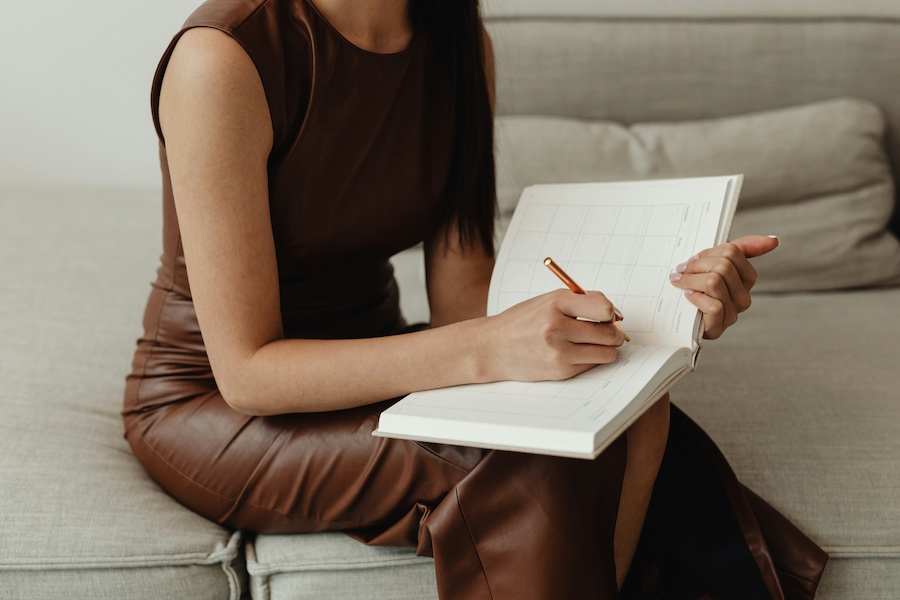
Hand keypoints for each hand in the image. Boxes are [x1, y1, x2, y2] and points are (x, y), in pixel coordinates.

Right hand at [482, 289, 625, 381]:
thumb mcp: (547, 301)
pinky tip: (573, 353)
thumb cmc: (522, 322)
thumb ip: (581, 302)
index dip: (610, 313)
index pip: (603, 308)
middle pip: (609, 333)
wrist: (493, 347)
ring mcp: (559, 351)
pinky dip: (589, 359)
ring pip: (607, 353)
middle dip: (612, 332)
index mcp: (555, 303)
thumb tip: (615, 314)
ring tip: (591, 343)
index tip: (607, 315)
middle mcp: (556, 327)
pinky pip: (592, 365)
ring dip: (605, 348)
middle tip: (606, 331)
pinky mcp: (560, 370)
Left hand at [668, 235, 778, 338]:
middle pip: (722, 266)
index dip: (707, 253)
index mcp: (747, 278)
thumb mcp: (715, 262)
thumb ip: (742, 248)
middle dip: (696, 266)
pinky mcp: (718, 327)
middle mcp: (744, 297)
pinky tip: (687, 296)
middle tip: (680, 271)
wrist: (677, 314)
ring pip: (714, 283)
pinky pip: (712, 305)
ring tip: (680, 282)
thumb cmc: (698, 285)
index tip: (693, 259)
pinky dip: (695, 297)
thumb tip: (775, 240)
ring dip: (690, 280)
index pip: (731, 252)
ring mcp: (732, 313)